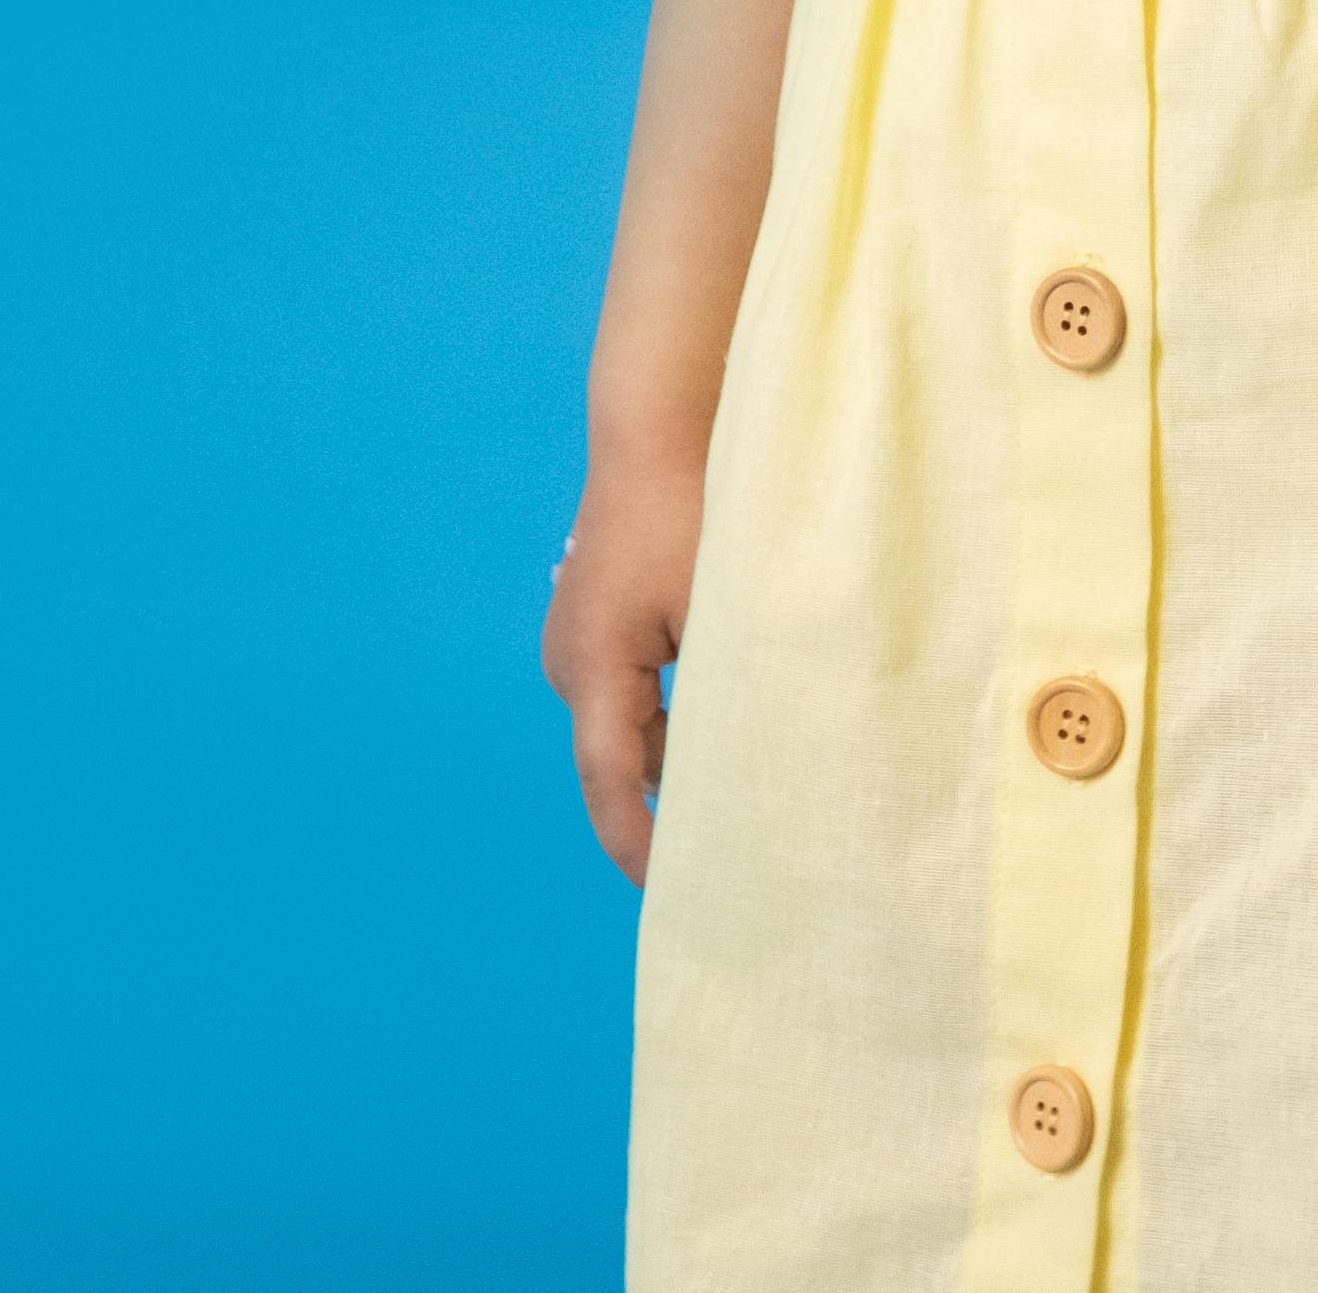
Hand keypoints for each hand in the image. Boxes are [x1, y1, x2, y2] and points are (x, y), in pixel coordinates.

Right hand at [543, 454, 702, 880]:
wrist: (659, 422)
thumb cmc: (699, 507)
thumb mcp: (724, 605)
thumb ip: (730, 686)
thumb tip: (749, 763)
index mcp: (593, 665)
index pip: (612, 781)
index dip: (639, 844)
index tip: (668, 894)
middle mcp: (569, 661)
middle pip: (619, 760)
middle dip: (669, 808)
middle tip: (730, 862)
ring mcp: (575, 640)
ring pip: (628, 727)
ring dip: (674, 757)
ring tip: (739, 804)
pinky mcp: (594, 622)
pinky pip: (631, 693)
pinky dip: (670, 718)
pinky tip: (722, 732)